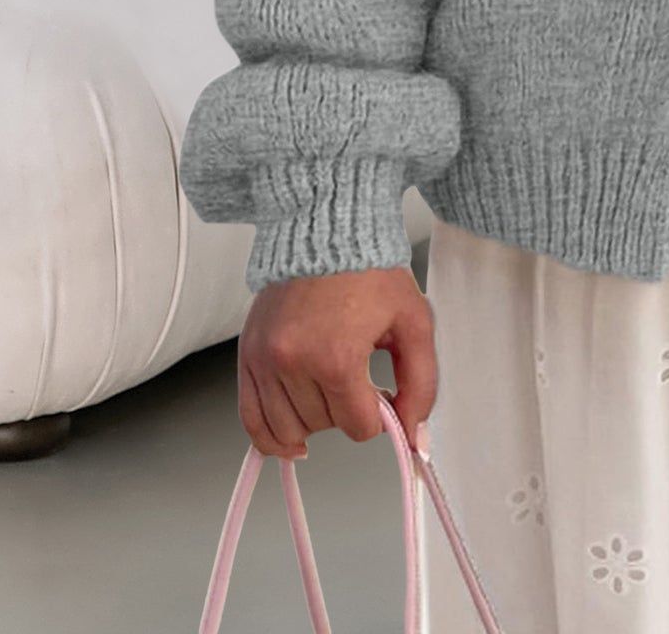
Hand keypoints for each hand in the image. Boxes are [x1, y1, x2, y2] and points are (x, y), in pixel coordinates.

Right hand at [237, 264, 437, 458]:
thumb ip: (420, 383)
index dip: (378, 415)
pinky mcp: (247, 354)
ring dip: (314, 420)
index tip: (380, 392)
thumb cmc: (369, 270)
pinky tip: (289, 440)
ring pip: (289, 429)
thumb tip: (413, 433)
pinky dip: (269, 437)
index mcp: (336, 356)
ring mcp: (265, 360)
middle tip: (357, 377)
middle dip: (347, 409)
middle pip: (324, 427)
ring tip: (328, 389)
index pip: (359, 426)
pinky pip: (250, 420)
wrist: (328, 228)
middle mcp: (293, 362)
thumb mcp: (413, 321)